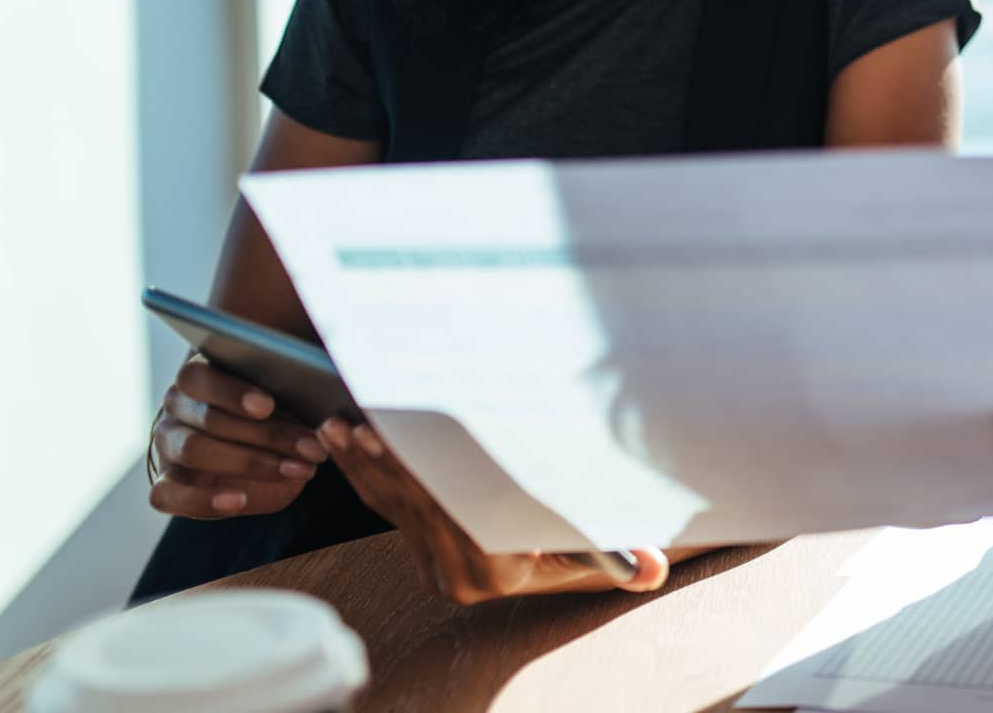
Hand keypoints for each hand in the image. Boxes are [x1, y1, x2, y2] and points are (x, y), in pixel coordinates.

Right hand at [148, 356, 327, 518]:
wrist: (254, 454)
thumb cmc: (277, 412)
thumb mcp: (288, 393)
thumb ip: (295, 381)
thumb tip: (326, 381)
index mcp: (199, 375)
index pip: (199, 376)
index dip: (231, 391)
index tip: (269, 406)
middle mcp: (177, 408)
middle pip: (208, 419)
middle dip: (267, 435)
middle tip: (312, 448)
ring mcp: (168, 446)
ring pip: (193, 451)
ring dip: (250, 463)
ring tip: (299, 469)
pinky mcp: (165, 485)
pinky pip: (167, 495)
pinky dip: (200, 500)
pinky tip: (238, 500)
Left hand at [317, 420, 671, 605]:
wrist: (551, 570)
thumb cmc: (578, 551)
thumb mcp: (597, 555)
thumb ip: (625, 564)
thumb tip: (655, 567)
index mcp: (491, 572)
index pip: (451, 513)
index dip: (424, 476)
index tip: (401, 441)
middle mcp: (452, 572)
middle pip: (413, 504)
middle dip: (384, 460)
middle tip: (357, 420)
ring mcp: (430, 559)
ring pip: (389, 504)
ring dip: (361, 463)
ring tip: (337, 426)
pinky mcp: (416, 543)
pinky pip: (381, 504)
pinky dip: (360, 471)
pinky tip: (341, 441)